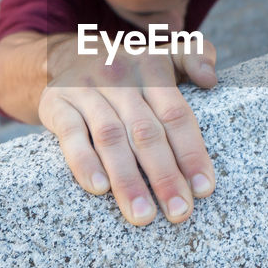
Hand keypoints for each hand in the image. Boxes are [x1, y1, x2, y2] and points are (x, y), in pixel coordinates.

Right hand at [37, 36, 218, 225]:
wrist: (68, 56)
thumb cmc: (130, 70)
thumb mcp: (164, 53)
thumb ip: (195, 56)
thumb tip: (209, 79)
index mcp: (152, 66)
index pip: (176, 114)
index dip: (191, 152)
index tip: (204, 189)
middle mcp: (120, 76)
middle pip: (145, 131)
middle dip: (164, 176)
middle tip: (179, 212)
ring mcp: (86, 90)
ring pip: (110, 137)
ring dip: (128, 180)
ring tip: (142, 215)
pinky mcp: (57, 103)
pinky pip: (71, 135)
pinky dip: (84, 162)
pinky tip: (99, 188)